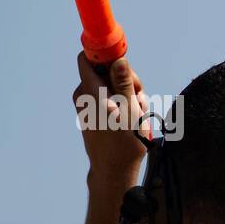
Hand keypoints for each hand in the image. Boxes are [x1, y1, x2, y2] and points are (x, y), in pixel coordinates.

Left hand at [72, 52, 148, 188]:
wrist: (113, 169)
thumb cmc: (123, 141)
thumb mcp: (130, 108)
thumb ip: (123, 82)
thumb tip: (119, 59)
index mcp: (90, 91)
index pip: (88, 58)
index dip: (106, 54)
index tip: (123, 60)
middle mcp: (84, 95)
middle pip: (104, 71)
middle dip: (125, 78)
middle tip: (140, 95)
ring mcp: (86, 105)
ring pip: (109, 86)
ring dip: (127, 93)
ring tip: (139, 112)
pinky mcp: (92, 113)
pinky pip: (107, 98)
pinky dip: (121, 102)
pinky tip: (133, 117)